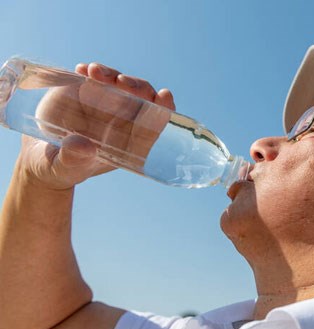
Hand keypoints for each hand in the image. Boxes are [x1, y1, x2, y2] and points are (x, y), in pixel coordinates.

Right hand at [18, 62, 176, 189]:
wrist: (43, 155)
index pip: (156, 125)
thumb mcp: (64, 168)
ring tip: (95, 72)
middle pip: (143, 99)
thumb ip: (73, 159)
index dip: (164, 110)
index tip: (164, 95)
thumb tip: (84, 147)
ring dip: (113, 74)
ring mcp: (107, 103)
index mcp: (129, 142)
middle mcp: (123, 120)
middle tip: (121, 81)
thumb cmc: (62, 167)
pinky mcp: (88, 90)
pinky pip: (96, 76)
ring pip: (121, 83)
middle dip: (138, 87)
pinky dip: (93, 71)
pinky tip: (82, 69)